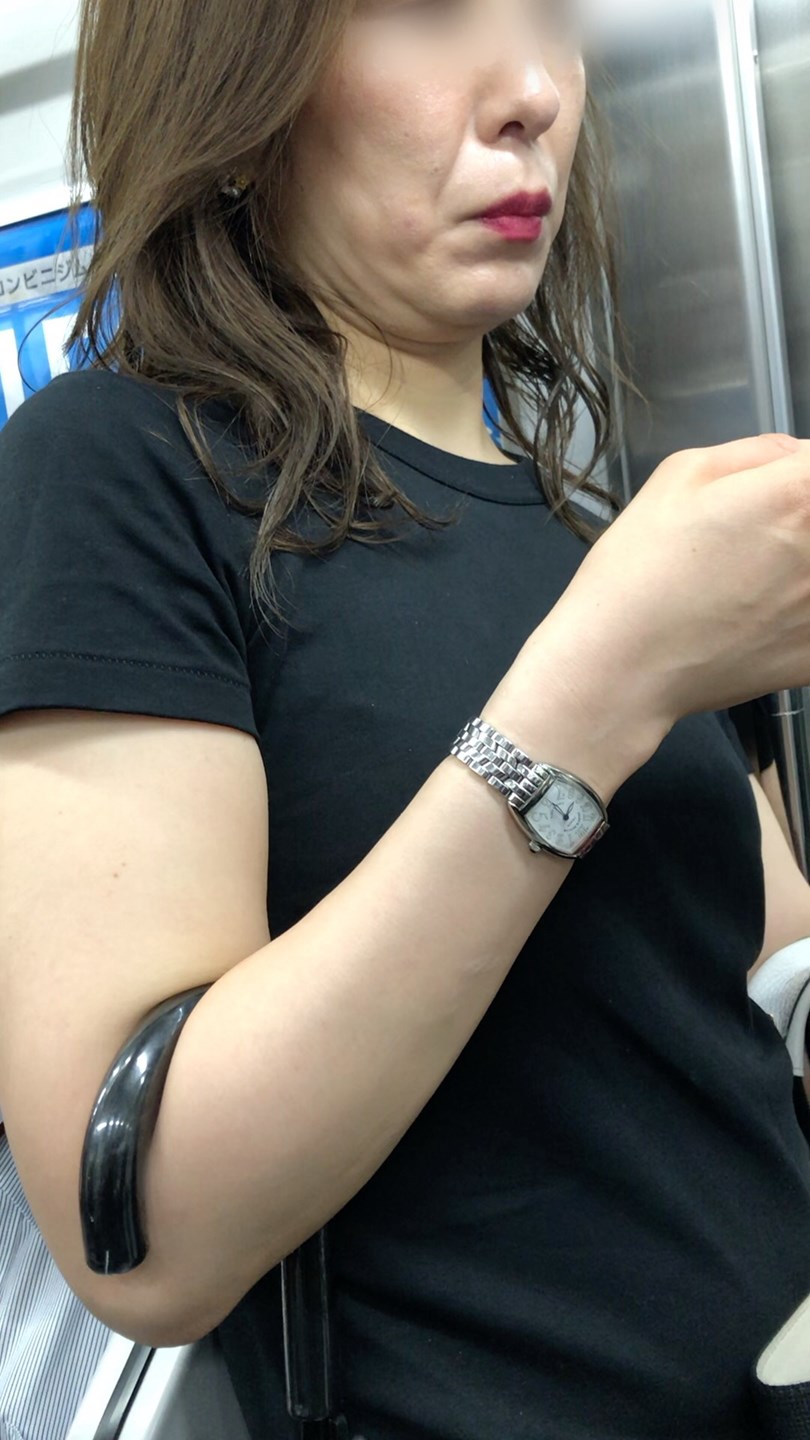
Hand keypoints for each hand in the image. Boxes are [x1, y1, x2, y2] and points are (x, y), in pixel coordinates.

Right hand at [529, 435, 809, 733]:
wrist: (620, 668)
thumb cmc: (638, 569)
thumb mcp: (679, 475)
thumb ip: (758, 453)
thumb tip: (796, 458)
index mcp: (797, 496)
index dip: (798, 477)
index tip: (775, 493)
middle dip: (796, 525)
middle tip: (753, 542)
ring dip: (794, 573)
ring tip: (748, 584)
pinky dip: (794, 618)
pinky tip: (756, 622)